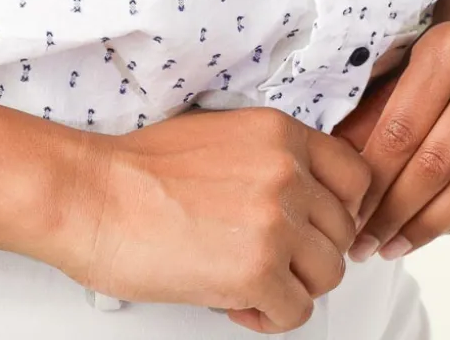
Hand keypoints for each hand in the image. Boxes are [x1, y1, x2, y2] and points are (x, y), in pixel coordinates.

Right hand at [52, 106, 370, 333]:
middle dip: (310, 252)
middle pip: (342, 231)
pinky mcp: (258, 271)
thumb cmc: (138, 170)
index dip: (343, 209)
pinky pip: (296, 313)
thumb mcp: (219, 135)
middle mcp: (285, 172)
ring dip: (292, 286)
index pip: (355, 175)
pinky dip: (269, 317)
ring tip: (253, 281)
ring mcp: (275, 222)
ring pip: (327, 274)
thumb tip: (299, 192)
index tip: (324, 225)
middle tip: (275, 259)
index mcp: (278, 133)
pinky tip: (237, 302)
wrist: (94, 196)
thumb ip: (268, 158)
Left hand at [338, 0, 449, 263]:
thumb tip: (336, 165)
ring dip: (432, 227)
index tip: (350, 216)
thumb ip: (376, 110)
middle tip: (369, 244)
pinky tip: (445, 229)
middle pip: (437, 164)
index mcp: (447, 49)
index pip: (400, 130)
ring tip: (399, 245)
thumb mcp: (408, 62)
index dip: (373, 182)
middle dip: (397, 213)